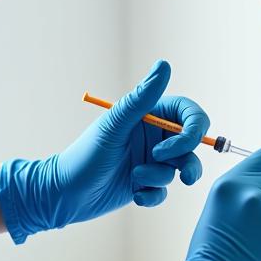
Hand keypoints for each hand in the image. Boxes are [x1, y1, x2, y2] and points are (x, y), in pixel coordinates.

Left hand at [0, 60, 206, 240]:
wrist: (66, 193)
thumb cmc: (85, 155)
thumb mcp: (114, 126)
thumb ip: (141, 98)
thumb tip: (164, 66)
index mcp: (148, 116)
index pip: (187, 114)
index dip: (195, 128)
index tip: (184, 143)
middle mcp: (153, 137)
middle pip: (192, 145)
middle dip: (187, 160)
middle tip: (175, 170)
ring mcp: (151, 161)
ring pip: (179, 170)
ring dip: (159, 177)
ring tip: (136, 178)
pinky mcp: (147, 184)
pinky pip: (165, 191)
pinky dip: (152, 195)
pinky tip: (135, 194)